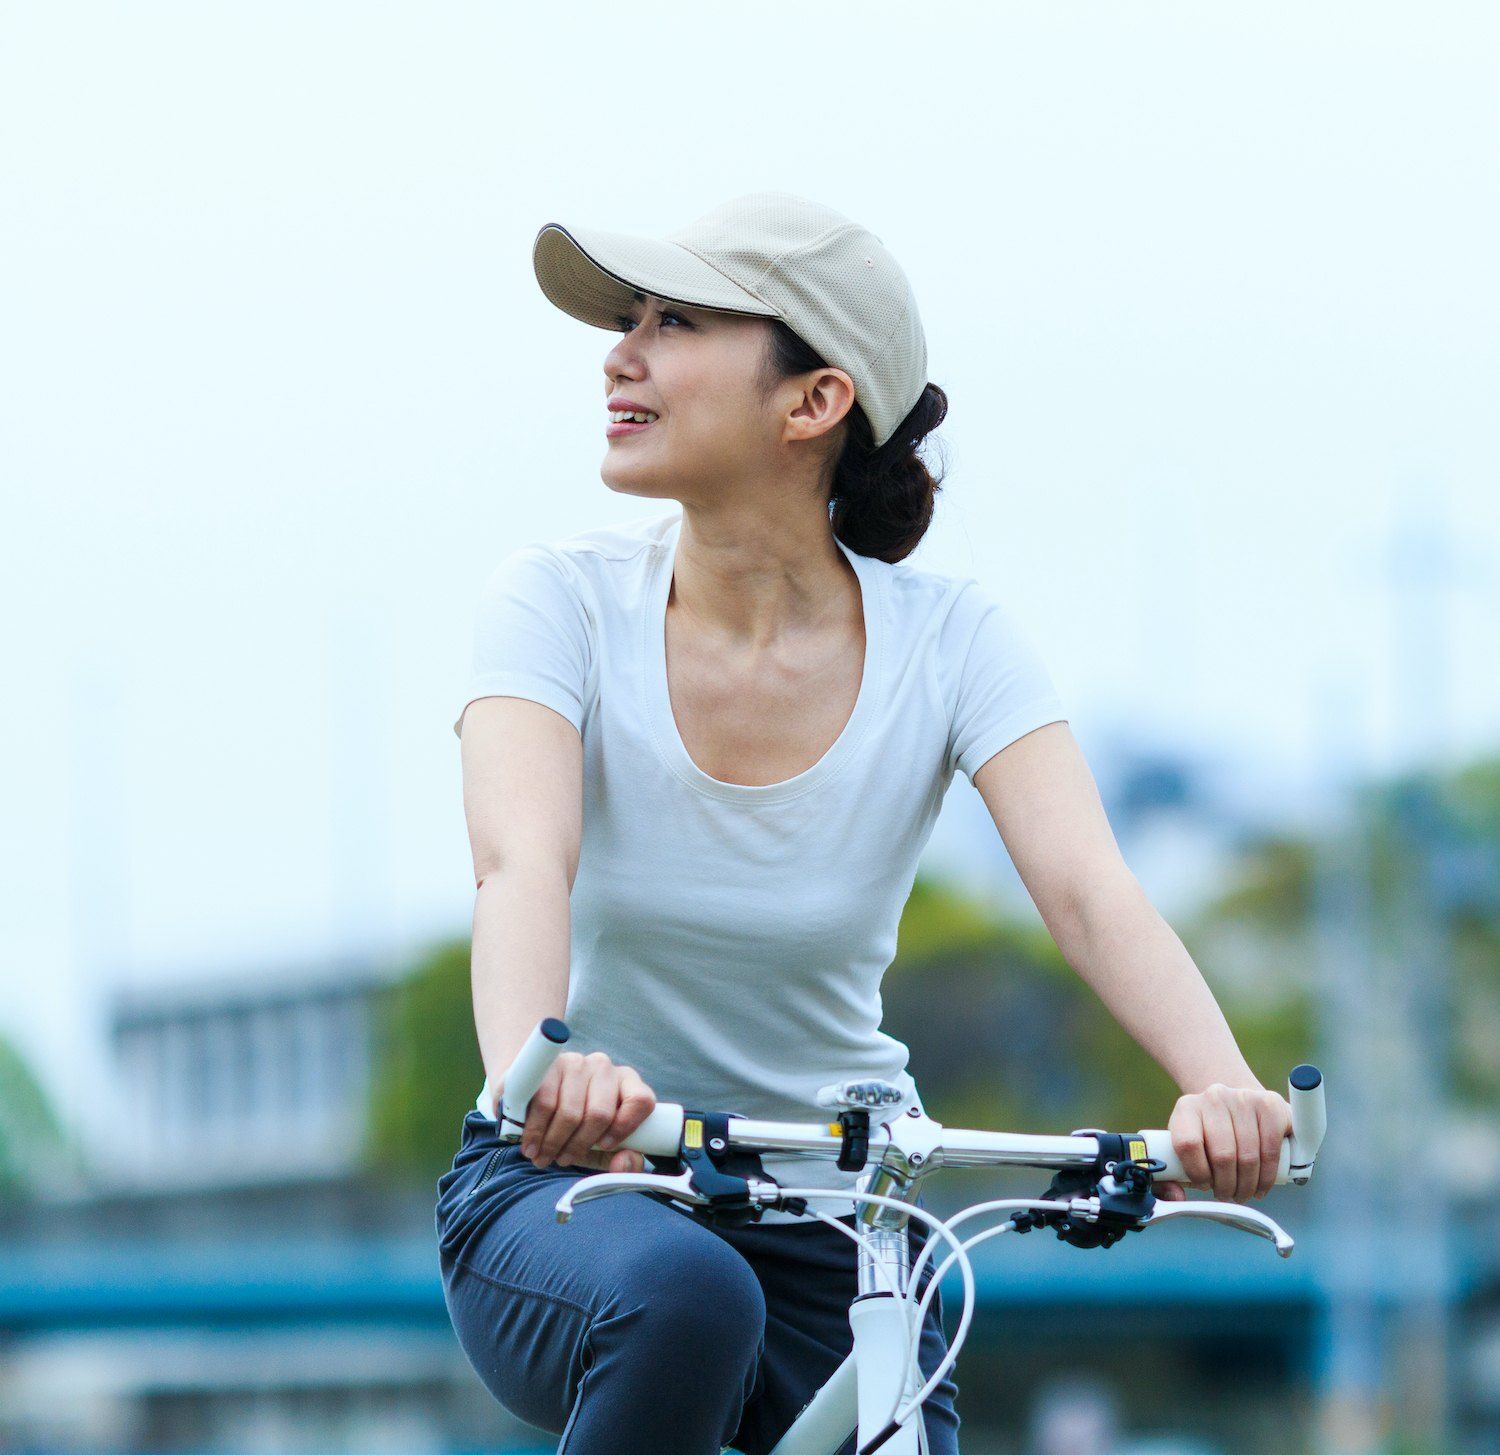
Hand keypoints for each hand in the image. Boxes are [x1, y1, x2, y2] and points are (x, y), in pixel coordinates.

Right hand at [517, 1050, 656, 1173]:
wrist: (535, 1096)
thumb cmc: (576, 1127)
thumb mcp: (601, 1148)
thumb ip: (622, 1161)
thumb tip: (623, 1162)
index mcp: (627, 1084)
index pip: (641, 1101)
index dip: (624, 1128)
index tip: (604, 1146)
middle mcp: (604, 1068)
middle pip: (600, 1113)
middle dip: (578, 1145)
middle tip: (562, 1161)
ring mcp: (577, 1063)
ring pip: (571, 1112)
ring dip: (554, 1143)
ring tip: (543, 1158)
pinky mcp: (550, 1065)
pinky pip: (545, 1103)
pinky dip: (537, 1131)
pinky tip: (532, 1146)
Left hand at [1154, 1083, 1291, 1202]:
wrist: (1238, 1104)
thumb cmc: (1210, 1134)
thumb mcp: (1186, 1145)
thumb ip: (1173, 1173)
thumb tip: (1176, 1197)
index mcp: (1187, 1107)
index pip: (1187, 1144)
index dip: (1197, 1173)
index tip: (1205, 1186)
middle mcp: (1214, 1097)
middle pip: (1222, 1155)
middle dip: (1227, 1186)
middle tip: (1229, 1196)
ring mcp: (1244, 1098)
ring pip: (1248, 1156)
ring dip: (1248, 1185)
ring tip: (1244, 1193)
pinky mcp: (1270, 1104)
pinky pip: (1271, 1149)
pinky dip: (1268, 1175)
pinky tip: (1262, 1184)